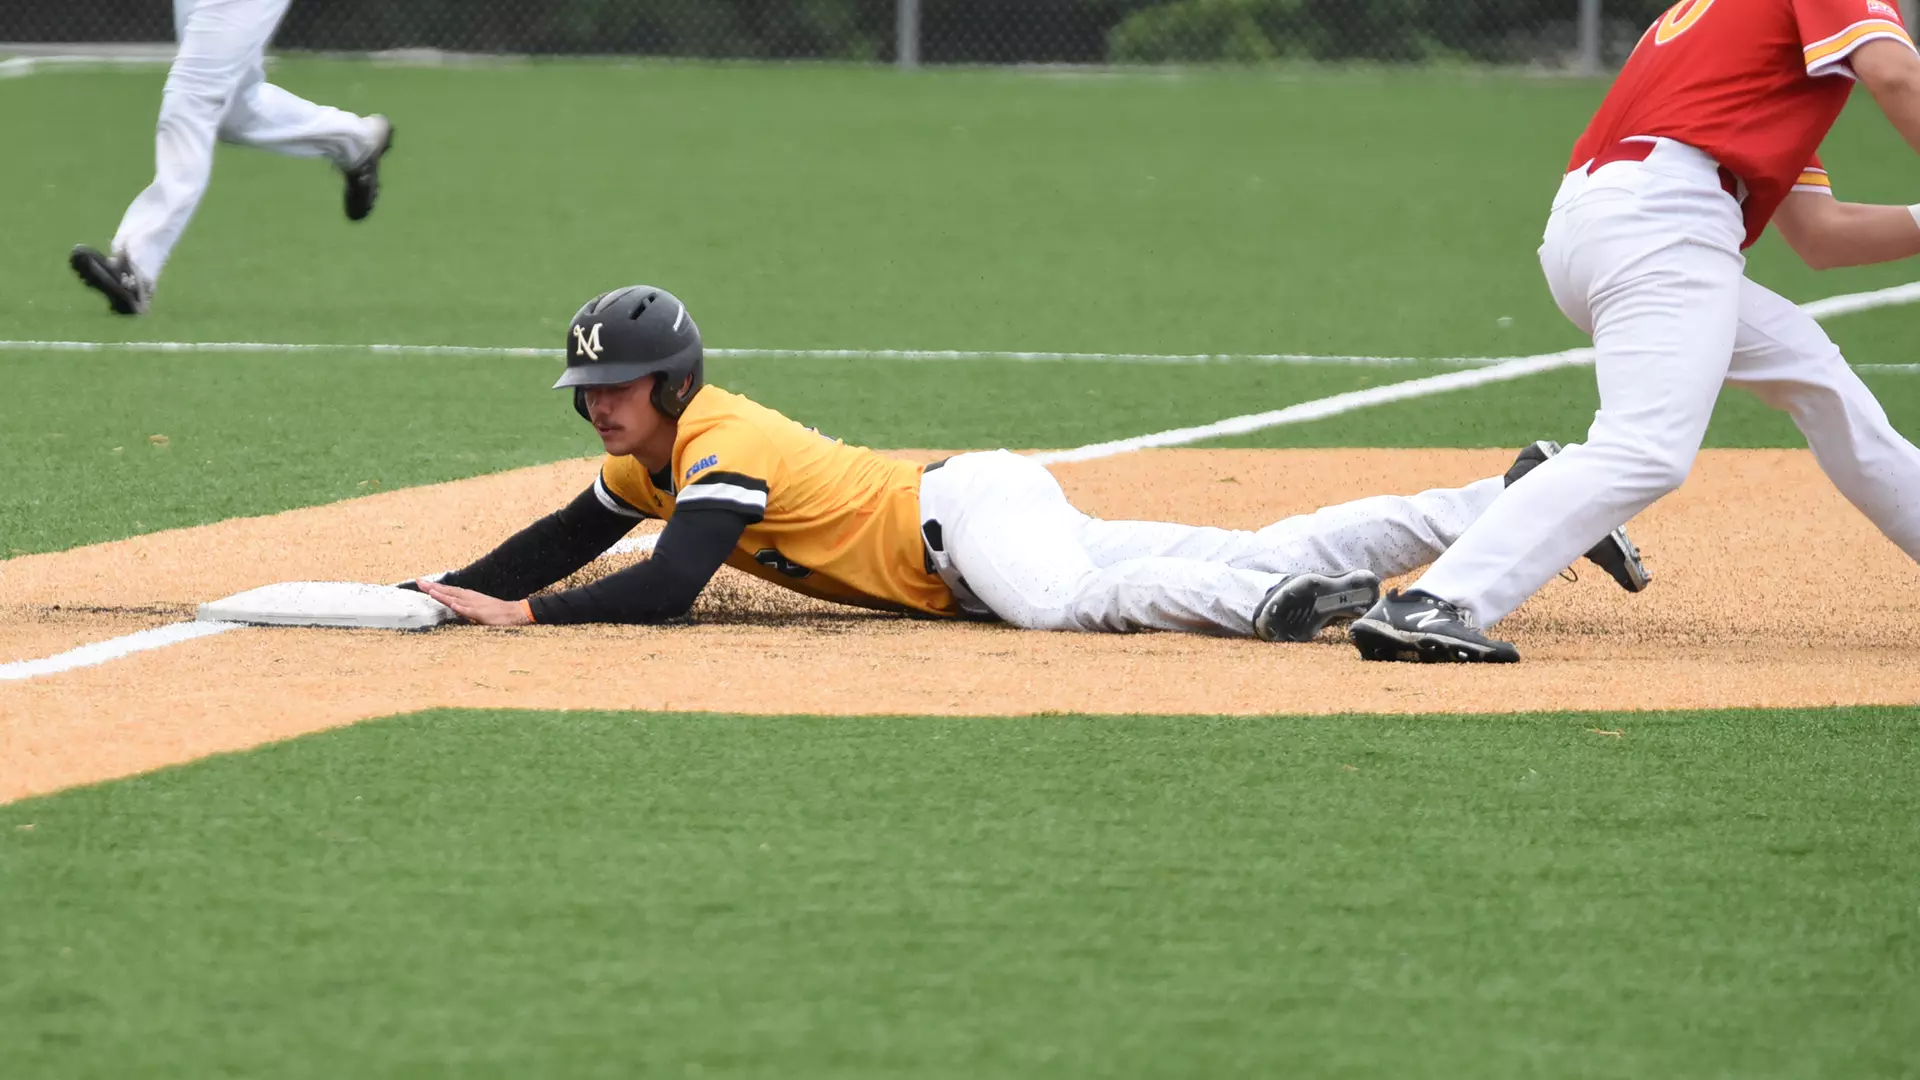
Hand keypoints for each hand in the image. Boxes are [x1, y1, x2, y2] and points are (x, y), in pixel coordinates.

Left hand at [418, 579, 534, 625]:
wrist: (514, 613)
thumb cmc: (496, 612)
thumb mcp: (477, 608)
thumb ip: (464, 607)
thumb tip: (451, 605)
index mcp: (468, 597)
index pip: (448, 590)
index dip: (434, 587)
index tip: (421, 583)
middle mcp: (469, 598)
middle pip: (448, 592)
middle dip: (433, 587)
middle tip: (419, 582)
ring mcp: (475, 605)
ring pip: (456, 599)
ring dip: (443, 595)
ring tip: (431, 591)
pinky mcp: (481, 614)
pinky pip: (469, 611)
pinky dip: (461, 608)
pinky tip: (453, 605)